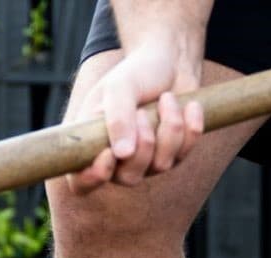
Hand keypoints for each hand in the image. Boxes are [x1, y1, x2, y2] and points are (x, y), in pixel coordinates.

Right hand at [70, 34, 208, 191]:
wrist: (169, 61)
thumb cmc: (136, 73)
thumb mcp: (120, 87)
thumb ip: (118, 118)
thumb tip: (122, 154)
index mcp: (90, 143)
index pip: (81, 182)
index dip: (92, 177)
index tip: (110, 153)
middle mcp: (117, 160)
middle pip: (129, 177)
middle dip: (143, 143)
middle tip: (142, 111)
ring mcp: (147, 161)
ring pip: (161, 165)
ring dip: (168, 127)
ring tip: (166, 98)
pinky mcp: (174, 155)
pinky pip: (185, 153)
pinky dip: (189, 126)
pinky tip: (189, 106)